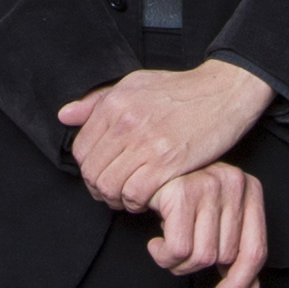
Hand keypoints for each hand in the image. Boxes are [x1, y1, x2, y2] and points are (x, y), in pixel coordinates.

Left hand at [58, 60, 270, 210]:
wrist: (223, 91)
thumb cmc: (180, 90)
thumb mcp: (135, 84)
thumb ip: (98, 101)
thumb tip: (65, 116)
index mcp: (115, 103)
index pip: (81, 149)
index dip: (88, 169)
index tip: (102, 174)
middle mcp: (126, 122)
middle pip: (92, 172)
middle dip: (98, 189)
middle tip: (113, 192)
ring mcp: (146, 142)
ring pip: (109, 186)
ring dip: (116, 199)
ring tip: (129, 196)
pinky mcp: (168, 161)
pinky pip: (135, 194)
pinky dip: (136, 202)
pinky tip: (146, 198)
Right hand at [145, 161, 266, 287]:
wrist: (144, 166)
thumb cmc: (181, 194)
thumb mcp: (215, 220)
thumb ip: (235, 252)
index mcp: (250, 189)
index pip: (255, 251)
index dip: (238, 284)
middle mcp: (234, 183)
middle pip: (225, 256)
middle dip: (197, 265)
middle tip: (179, 249)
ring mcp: (209, 184)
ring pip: (202, 256)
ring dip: (178, 264)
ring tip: (167, 245)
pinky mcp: (181, 191)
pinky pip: (178, 249)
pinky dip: (164, 257)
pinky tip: (156, 243)